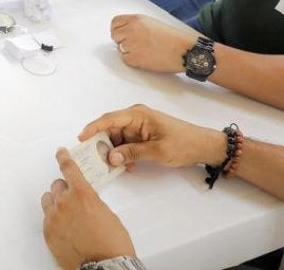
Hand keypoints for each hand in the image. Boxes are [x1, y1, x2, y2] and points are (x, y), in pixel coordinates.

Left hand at [40, 147, 136, 269]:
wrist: (104, 266)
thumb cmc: (111, 243)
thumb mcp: (106, 213)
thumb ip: (91, 201)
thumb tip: (84, 202)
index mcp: (82, 194)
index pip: (69, 168)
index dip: (63, 158)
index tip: (60, 152)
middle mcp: (64, 203)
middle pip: (57, 185)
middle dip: (65, 189)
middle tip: (73, 199)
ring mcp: (54, 218)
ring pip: (48, 200)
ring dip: (56, 202)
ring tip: (66, 213)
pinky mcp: (48, 232)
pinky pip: (46, 218)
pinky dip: (53, 219)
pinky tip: (64, 227)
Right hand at [78, 104, 228, 170]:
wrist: (203, 147)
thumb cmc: (183, 144)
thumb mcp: (157, 151)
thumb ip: (132, 153)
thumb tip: (110, 157)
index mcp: (137, 115)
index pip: (109, 119)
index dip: (93, 128)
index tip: (81, 139)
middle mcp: (135, 117)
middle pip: (110, 130)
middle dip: (103, 145)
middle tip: (97, 161)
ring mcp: (139, 127)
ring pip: (117, 139)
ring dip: (115, 153)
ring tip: (116, 167)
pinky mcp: (142, 136)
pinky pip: (126, 144)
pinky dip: (124, 155)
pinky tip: (129, 167)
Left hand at [110, 14, 198, 73]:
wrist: (185, 50)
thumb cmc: (174, 38)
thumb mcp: (152, 23)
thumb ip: (136, 25)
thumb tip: (124, 32)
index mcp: (137, 19)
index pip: (115, 23)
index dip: (118, 29)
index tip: (122, 34)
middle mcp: (132, 30)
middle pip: (115, 36)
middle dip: (122, 40)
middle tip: (134, 45)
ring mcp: (132, 45)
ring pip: (120, 49)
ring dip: (128, 51)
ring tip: (144, 51)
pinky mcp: (135, 59)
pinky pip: (126, 60)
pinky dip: (133, 61)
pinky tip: (146, 58)